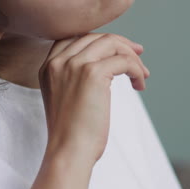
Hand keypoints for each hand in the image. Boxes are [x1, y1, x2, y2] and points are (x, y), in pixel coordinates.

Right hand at [39, 33, 149, 165]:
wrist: (67, 151)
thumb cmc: (70, 132)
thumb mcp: (64, 96)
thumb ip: (74, 76)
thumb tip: (107, 64)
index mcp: (48, 66)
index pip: (76, 38)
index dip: (100, 41)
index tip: (119, 50)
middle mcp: (58, 61)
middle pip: (95, 37)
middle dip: (121, 44)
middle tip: (138, 55)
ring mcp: (74, 64)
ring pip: (111, 43)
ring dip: (132, 56)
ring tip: (142, 74)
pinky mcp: (91, 73)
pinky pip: (123, 60)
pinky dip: (137, 70)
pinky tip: (139, 84)